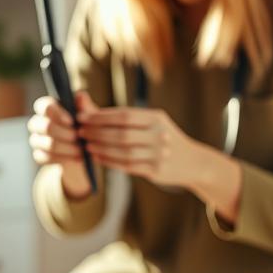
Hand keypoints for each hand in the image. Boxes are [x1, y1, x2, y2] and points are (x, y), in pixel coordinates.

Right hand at [27, 91, 100, 198]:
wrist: (85, 150)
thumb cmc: (86, 127)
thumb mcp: (89, 116)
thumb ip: (84, 106)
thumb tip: (80, 96)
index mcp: (49, 108)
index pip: (44, 106)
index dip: (56, 113)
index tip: (71, 121)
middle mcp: (38, 122)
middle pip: (45, 126)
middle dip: (64, 133)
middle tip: (78, 137)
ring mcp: (37, 139)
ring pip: (47, 144)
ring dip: (67, 148)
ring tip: (81, 150)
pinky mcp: (39, 155)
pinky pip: (46, 158)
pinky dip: (64, 159)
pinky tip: (76, 159)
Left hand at [79, 106, 209, 189]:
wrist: (192, 162)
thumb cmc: (160, 138)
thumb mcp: (147, 122)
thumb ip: (117, 115)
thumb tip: (84, 102)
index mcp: (156, 118)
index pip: (124, 115)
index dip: (100, 116)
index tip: (81, 117)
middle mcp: (159, 134)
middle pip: (122, 133)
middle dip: (98, 132)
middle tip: (80, 132)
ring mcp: (159, 153)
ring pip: (124, 151)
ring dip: (101, 148)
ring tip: (86, 145)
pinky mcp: (156, 170)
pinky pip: (128, 166)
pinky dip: (110, 161)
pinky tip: (97, 157)